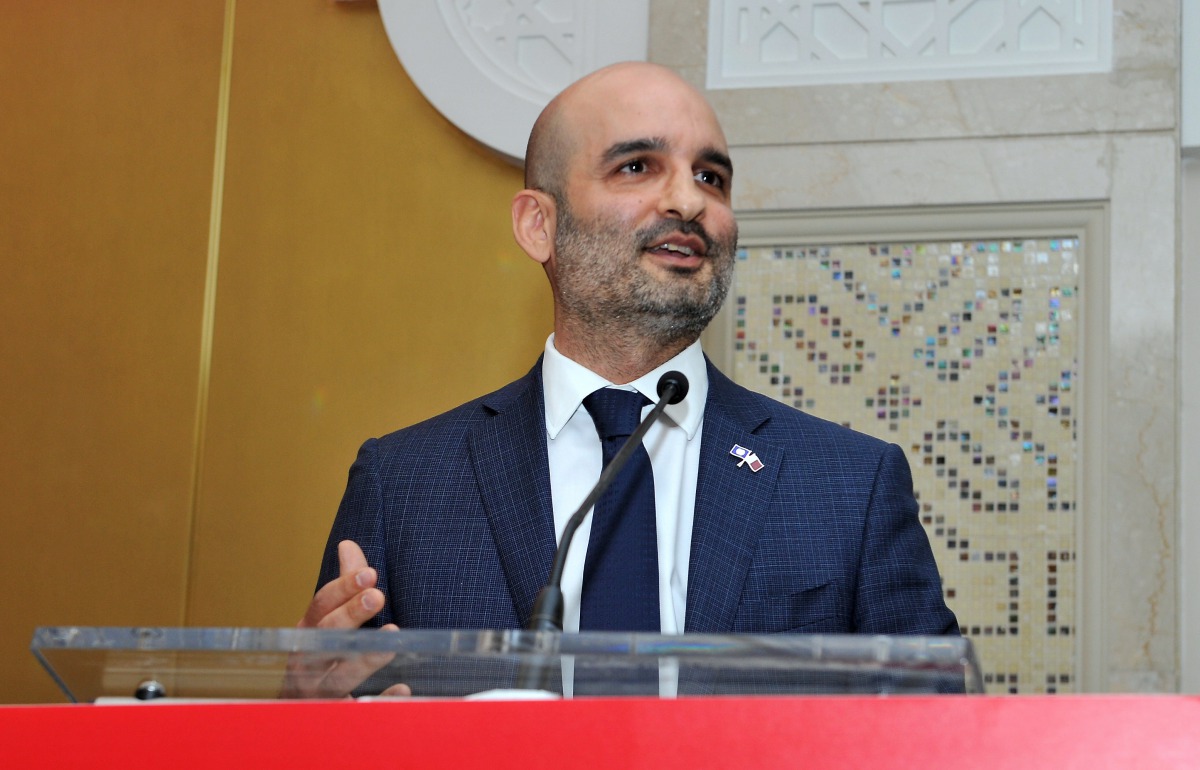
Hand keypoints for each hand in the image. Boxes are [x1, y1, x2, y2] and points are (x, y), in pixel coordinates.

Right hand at [280, 540, 410, 697]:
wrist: (295, 711)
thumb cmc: (317, 657)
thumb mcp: (326, 621)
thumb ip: (343, 586)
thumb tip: (349, 545)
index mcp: (307, 633)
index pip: (321, 606)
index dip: (343, 588)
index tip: (369, 573)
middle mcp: (307, 662)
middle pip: (325, 637)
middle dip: (350, 616)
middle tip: (377, 596)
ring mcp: (318, 692)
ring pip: (338, 676)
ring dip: (365, 657)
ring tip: (392, 637)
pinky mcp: (336, 716)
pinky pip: (356, 712)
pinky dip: (379, 702)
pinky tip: (401, 690)